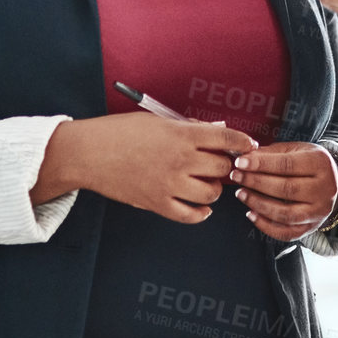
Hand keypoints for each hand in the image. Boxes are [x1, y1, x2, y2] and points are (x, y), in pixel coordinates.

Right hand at [35, 112, 257, 224]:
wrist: (89, 153)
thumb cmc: (120, 132)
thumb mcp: (157, 121)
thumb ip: (188, 128)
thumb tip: (215, 131)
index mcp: (181, 135)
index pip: (225, 137)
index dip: (242, 142)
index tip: (248, 145)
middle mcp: (180, 160)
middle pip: (223, 167)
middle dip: (225, 165)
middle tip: (219, 163)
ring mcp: (170, 184)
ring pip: (212, 194)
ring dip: (213, 189)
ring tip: (205, 182)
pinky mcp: (158, 204)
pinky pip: (191, 215)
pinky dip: (201, 213)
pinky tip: (201, 206)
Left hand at [229, 140, 337, 240]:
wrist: (333, 182)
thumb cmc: (307, 162)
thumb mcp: (295, 149)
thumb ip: (271, 153)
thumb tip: (244, 157)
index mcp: (320, 163)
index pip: (287, 165)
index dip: (261, 164)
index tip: (240, 162)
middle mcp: (324, 189)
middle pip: (286, 189)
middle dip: (256, 182)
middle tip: (236, 176)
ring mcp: (319, 211)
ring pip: (285, 213)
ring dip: (258, 204)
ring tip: (240, 193)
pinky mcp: (312, 227)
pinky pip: (287, 232)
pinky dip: (266, 226)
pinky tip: (250, 214)